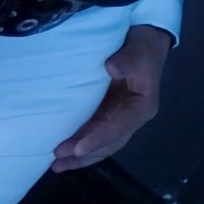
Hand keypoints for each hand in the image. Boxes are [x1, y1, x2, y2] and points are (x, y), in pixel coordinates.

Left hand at [51, 24, 172, 172]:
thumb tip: (111, 68)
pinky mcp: (110, 111)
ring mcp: (120, 117)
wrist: (147, 39)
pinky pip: (95, 131)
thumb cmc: (143, 48)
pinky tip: (65, 149)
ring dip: (80, 155)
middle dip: (84, 154)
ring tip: (56, 164)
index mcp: (142, 108)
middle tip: (58, 160)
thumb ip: (126, 61)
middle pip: (108, 143)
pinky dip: (81, 140)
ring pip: (101, 143)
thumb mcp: (138, 52)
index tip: (78, 148)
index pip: (118, 129)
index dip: (98, 139)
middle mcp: (131, 119)